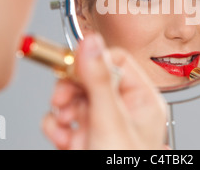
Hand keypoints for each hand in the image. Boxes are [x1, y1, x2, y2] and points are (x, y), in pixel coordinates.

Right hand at [42, 33, 167, 149]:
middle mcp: (124, 109)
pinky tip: (58, 134)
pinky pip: (67, 120)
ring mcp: (104, 124)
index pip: (117, 61)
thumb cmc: (124, 167)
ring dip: (62, 108)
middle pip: (91, 79)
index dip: (92, 60)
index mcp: (142, 99)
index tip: (72, 63)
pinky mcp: (86, 138)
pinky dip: (57, 125)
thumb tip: (90, 42)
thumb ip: (98, 80)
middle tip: (62, 96)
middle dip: (72, 88)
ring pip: (76, 99)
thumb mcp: (110, 120)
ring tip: (62, 120)